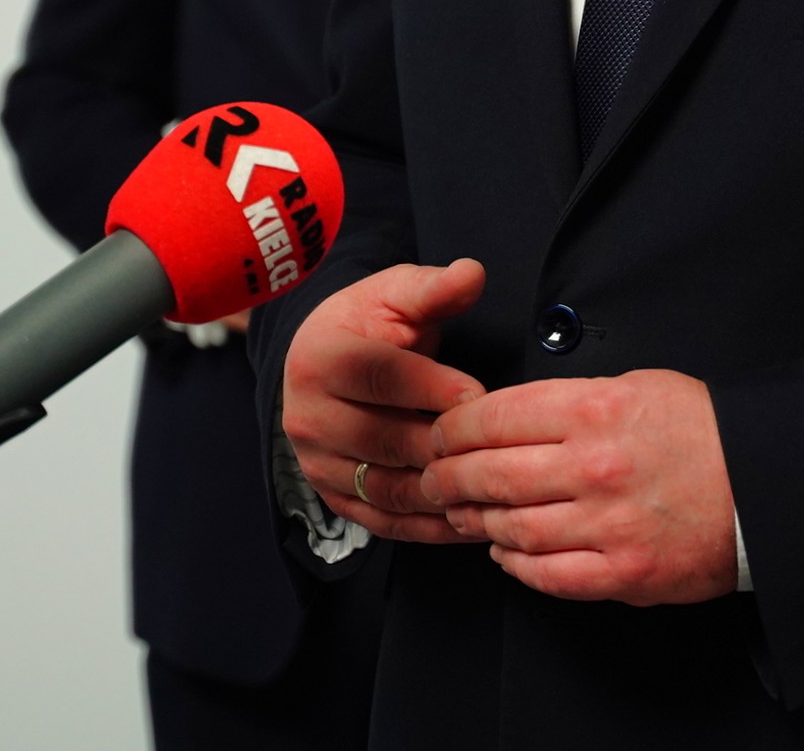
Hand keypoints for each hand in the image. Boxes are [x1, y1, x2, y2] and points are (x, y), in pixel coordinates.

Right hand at [282, 259, 489, 542]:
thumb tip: (474, 273)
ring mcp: (316, 464)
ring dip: (440, 495)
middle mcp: (307, 417)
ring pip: (385, 489)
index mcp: (320, 359)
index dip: (432, 387)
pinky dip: (428, 528)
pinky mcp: (332, 498)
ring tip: (491, 490)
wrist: (321, 361)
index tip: (480, 396)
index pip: (380, 377)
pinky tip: (471, 520)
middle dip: (443, 447)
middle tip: (496, 450)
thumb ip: (435, 288)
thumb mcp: (396, 293)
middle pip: (384, 440)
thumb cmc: (368, 324)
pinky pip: (383, 523)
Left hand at [422, 369, 736, 603]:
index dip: (453, 429)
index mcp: (594, 410)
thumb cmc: (706, 432)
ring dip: (478, 523)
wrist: (766, 485)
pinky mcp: (623, 574)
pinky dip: (517, 566)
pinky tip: (507, 554)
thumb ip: (572, 399)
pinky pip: (547, 575)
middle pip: (489, 475)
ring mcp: (606, 526)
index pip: (494, 418)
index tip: (440, 435)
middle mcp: (593, 467)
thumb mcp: (637, 386)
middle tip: (433, 479)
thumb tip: (514, 416)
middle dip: (448, 479)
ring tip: (466, 516)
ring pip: (511, 529)